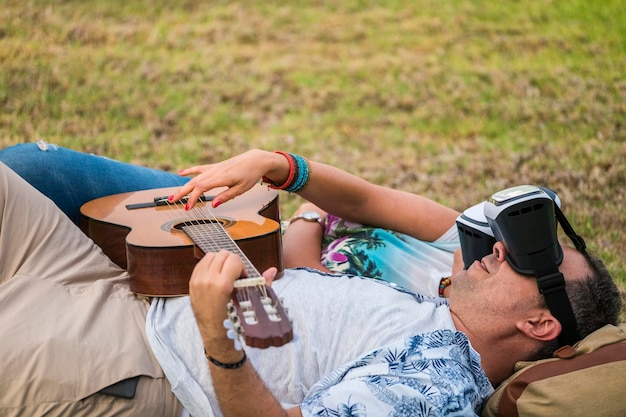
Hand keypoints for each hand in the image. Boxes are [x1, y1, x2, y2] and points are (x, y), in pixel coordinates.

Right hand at [169, 150, 287, 209]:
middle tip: (172, 201)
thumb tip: (213, 204)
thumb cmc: (251, 175)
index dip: (193, 198)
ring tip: (173, 194)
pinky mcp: (216, 166)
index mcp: (222, 178)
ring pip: (195, 177)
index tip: (188, 207)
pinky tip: (180, 173)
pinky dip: (190, 171)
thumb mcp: (241, 189)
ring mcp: (214, 168)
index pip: (202, 188)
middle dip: (182, 192)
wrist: (256, 160)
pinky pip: (200, 169)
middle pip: (194, 182)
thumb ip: (227, 196)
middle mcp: (216, 171)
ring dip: (183, 186)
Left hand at [189, 250, 277, 358]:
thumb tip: (272, 270)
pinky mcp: (191, 283)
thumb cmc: (234, 320)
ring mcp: (197, 281)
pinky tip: (216, 276)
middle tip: (235, 276)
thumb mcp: (249, 301)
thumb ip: (262, 283)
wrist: (215, 334)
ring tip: (225, 274)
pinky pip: (201, 264)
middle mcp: (208, 280)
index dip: (242, 267)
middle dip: (232, 262)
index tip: (243, 277)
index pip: (233, 259)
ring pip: (211, 256)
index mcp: (222, 285)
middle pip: (222, 254)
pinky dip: (210, 266)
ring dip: (220, 262)